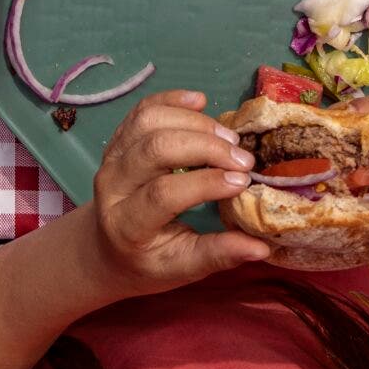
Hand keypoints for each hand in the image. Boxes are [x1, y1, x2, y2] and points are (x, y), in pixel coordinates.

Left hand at [85, 91, 270, 295]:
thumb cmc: (149, 260)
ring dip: (193, 122)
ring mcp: (111, 157)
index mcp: (126, 224)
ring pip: (147, 121)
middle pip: (155, 149)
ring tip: (229, 138)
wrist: (106, 247)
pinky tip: (201, 101)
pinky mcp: (118, 139)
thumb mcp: (181, 268)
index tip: (243, 182)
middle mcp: (111, 185)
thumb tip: (261, 248)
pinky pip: (142, 109)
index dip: (206, 183)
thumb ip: (217, 255)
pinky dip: (172, 100)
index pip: (163, 194)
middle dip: (205, 147)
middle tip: (244, 158)